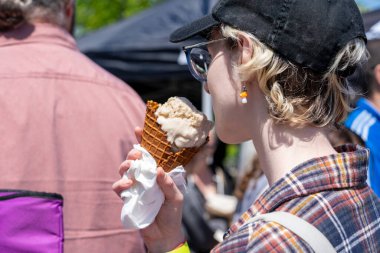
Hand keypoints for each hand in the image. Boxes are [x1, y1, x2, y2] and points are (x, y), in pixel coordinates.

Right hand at [112, 127, 184, 252]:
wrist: (163, 235)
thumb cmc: (172, 214)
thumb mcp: (176, 198)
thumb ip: (168, 185)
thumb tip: (159, 170)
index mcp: (159, 173)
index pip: (152, 154)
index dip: (145, 141)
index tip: (139, 129)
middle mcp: (146, 177)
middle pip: (136, 159)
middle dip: (134, 153)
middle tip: (136, 155)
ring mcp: (136, 186)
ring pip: (125, 170)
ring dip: (126, 166)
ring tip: (132, 168)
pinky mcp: (127, 197)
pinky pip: (118, 187)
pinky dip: (121, 184)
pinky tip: (128, 186)